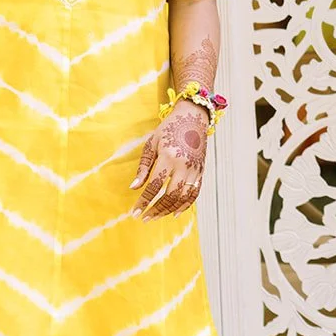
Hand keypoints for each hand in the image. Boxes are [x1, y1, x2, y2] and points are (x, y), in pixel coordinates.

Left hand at [130, 102, 207, 219]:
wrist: (193, 117)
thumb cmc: (169, 128)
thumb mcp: (152, 144)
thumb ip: (144, 167)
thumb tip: (134, 187)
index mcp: (169, 157)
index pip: (154, 185)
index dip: (144, 201)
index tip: (135, 212)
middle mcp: (184, 165)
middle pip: (170, 195)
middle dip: (156, 209)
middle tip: (144, 218)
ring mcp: (195, 169)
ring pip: (183, 197)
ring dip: (169, 210)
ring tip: (156, 216)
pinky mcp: (201, 170)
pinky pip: (195, 192)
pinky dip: (186, 205)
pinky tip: (175, 213)